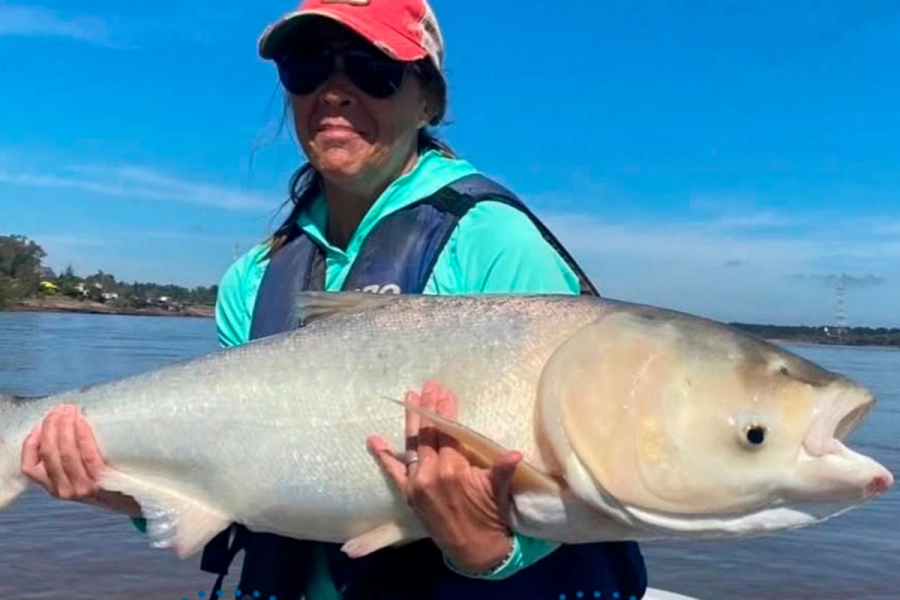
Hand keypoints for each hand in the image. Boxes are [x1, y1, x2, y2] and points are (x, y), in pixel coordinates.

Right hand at [20, 404, 141, 516]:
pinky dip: (81, 436)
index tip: (41, 423)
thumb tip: (62, 423)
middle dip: (51, 426)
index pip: (29, 466)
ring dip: (64, 427)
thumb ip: (69, 457)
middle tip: (61, 408)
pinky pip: (87, 455)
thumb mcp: (81, 475)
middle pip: (48, 453)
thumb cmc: (108, 480)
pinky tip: (82, 422)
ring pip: (65, 453)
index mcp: (54, 487)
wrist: (137, 499)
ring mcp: (83, 488)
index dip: (31, 443)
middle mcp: (64, 490)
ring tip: (70, 410)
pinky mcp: (102, 482)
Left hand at [367, 381, 522, 573]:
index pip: (447, 432)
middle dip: (429, 408)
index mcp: (452, 469)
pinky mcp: (408, 494)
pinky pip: (393, 472)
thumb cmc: (489, 515)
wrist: (473, 549)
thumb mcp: (497, 490)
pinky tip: (374, 440)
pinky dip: (383, 456)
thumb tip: (515, 453)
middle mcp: (430, 474)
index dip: (446, 410)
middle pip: (428, 434)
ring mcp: (416, 484)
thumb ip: (502, 469)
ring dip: (411, 421)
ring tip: (409, 397)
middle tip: (429, 386)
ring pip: (412, 445)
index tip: (445, 392)